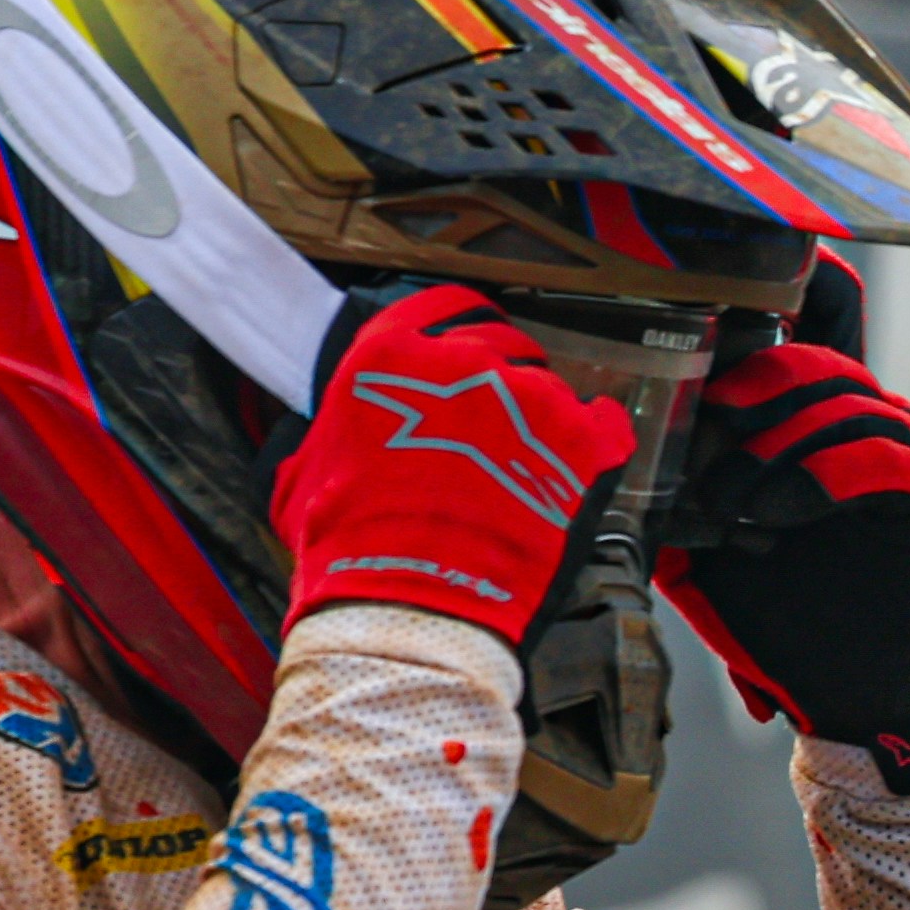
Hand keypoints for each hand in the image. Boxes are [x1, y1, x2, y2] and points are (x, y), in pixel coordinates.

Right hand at [273, 283, 637, 636]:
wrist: (407, 601)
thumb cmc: (350, 547)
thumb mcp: (305, 476)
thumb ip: (324, 438)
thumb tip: (320, 442)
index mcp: (391, 354)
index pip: (440, 307)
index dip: (455, 327)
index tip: (463, 344)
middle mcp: (463, 361)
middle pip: (499, 344)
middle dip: (496, 379)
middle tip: (489, 426)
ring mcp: (527, 399)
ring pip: (546, 386)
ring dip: (538, 417)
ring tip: (523, 464)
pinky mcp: (579, 444)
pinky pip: (604, 424)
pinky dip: (598, 439)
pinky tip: (583, 458)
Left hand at [656, 338, 909, 789]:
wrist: (858, 697)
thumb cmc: (782, 621)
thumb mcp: (700, 552)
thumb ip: (672, 495)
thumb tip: (613, 449)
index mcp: (810, 421)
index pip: (814, 314)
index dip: (771, 300)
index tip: (710, 336)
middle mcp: (862, 425)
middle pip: (815, 352)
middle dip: (748, 395)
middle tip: (704, 459)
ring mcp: (902, 457)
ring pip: (845, 398)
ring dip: (776, 445)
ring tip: (734, 507)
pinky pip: (881, 455)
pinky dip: (821, 475)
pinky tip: (778, 516)